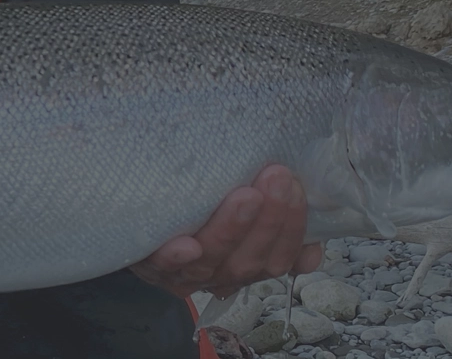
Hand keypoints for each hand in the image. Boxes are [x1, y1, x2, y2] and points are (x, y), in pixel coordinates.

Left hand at [130, 164, 323, 299]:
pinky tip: (186, 245)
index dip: (291, 228)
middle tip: (277, 178)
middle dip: (267, 221)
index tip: (296, 186)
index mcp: (246, 264)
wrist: (140, 204)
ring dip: (231, 230)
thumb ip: (281, 226)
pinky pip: (160, 265)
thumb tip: (311, 254)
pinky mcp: (146, 262)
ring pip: (211, 260)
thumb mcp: (247, 209)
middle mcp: (217, 274)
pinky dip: (176, 258)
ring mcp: (182, 272)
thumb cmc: (204, 203)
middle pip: (248, 261)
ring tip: (245, 196)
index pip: (277, 259)